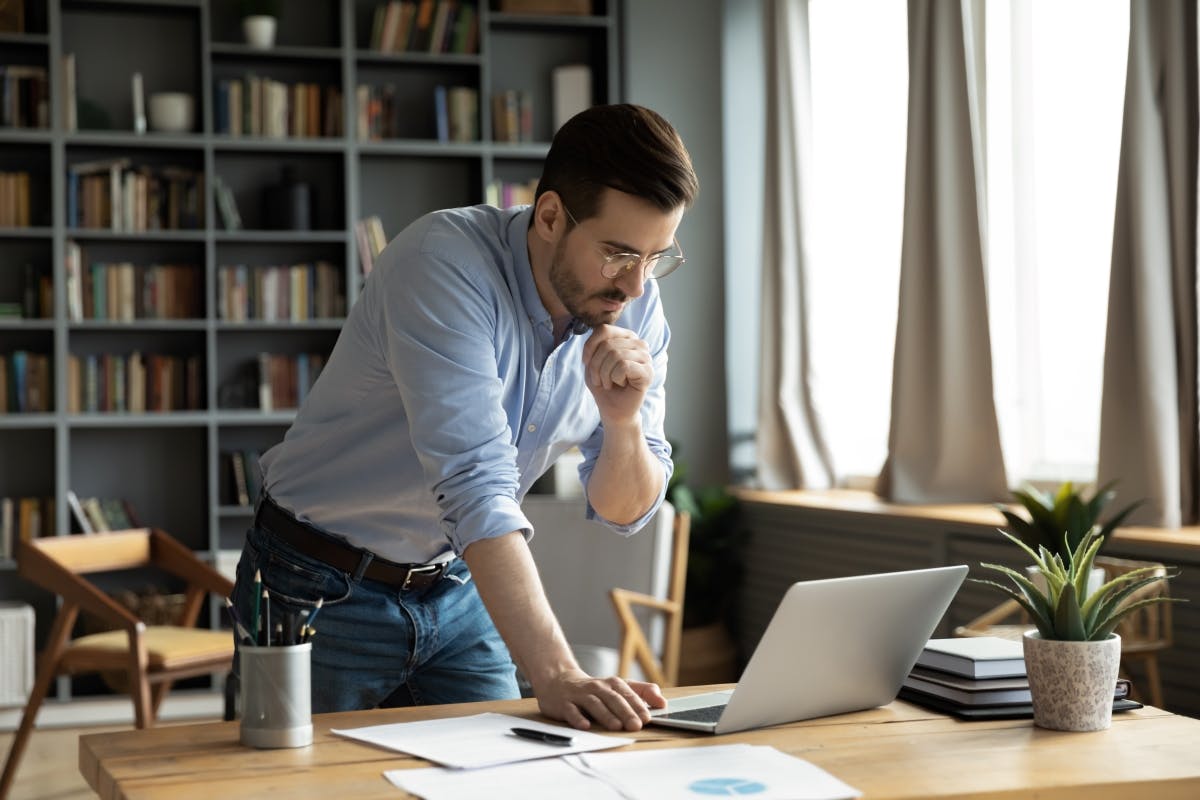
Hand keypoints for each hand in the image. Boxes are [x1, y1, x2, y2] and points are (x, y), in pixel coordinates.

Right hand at [534, 668, 666, 731]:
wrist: (559, 681)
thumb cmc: (594, 689)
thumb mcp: (618, 687)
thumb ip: (641, 691)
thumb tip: (662, 701)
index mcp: (612, 684)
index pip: (627, 693)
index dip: (638, 705)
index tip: (648, 717)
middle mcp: (597, 687)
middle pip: (613, 699)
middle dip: (625, 712)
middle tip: (636, 725)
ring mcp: (579, 695)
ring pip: (594, 704)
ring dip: (605, 715)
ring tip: (616, 726)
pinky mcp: (564, 703)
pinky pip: (571, 711)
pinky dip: (578, 718)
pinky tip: (586, 725)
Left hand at [582, 325, 652, 424]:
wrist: (613, 410)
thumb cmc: (603, 385)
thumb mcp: (592, 362)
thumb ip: (594, 344)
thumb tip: (599, 330)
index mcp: (626, 337)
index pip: (604, 330)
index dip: (590, 347)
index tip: (586, 364)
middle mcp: (638, 344)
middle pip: (608, 344)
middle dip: (596, 366)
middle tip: (600, 380)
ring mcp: (646, 357)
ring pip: (615, 355)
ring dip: (605, 374)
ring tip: (610, 383)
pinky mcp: (648, 371)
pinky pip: (624, 366)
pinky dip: (615, 378)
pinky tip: (621, 384)